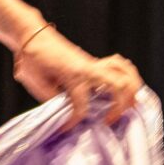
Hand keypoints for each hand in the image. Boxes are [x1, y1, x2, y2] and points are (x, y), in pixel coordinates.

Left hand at [15, 26, 142, 129]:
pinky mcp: (94, 62)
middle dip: (119, 107)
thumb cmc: (32, 59)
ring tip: (126, 106)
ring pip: (126, 72)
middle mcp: (89, 68)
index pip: (82, 107)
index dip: (74, 122)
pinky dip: (127, 75)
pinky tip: (123, 87)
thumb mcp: (37, 84)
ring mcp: (94, 63)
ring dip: (131, 90)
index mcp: (73, 76)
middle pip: (119, 86)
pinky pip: (119, 65)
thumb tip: (65, 113)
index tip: (65, 129)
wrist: (32, 35)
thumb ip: (53, 100)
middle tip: (109, 120)